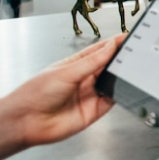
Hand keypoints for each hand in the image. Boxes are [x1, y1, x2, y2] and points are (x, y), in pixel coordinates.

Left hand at [4, 34, 124, 146]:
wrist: (26, 122)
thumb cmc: (35, 93)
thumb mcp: (67, 72)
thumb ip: (92, 61)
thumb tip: (110, 46)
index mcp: (75, 65)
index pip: (99, 51)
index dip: (113, 44)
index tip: (126, 37)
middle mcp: (83, 79)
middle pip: (108, 66)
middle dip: (120, 60)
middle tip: (132, 53)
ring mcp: (89, 95)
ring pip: (112, 83)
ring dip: (120, 77)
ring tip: (129, 69)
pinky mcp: (93, 111)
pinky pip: (112, 100)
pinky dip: (119, 94)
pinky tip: (121, 88)